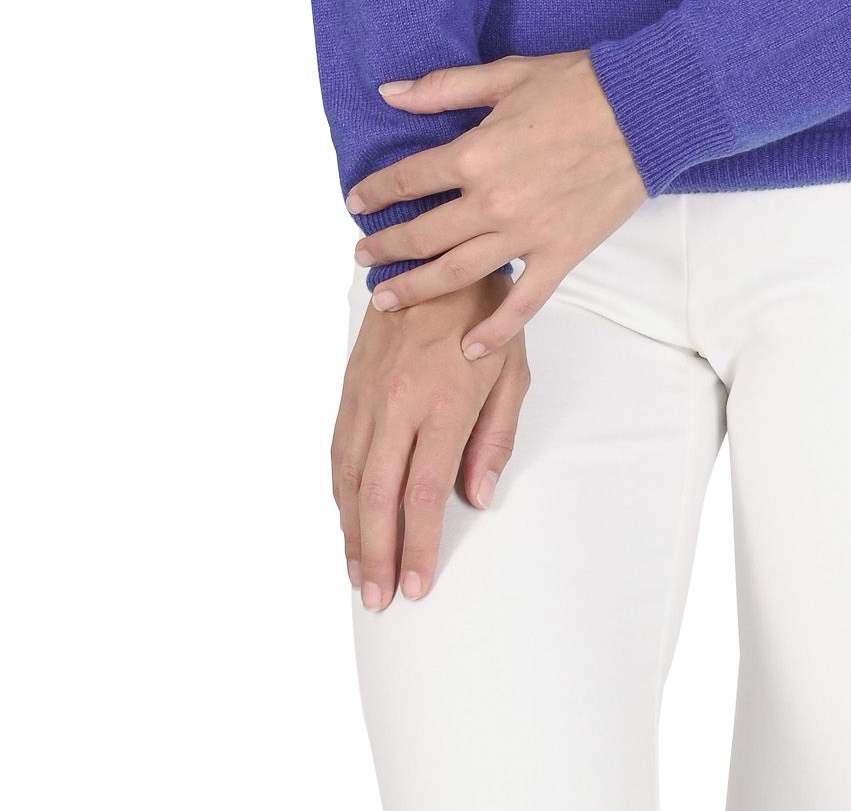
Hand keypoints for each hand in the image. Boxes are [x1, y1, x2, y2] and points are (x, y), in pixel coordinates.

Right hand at [333, 269, 529, 609]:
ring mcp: (368, 393)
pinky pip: (338, 447)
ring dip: (351, 531)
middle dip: (376, 554)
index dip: (419, 545)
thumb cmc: (482, 311)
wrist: (432, 253)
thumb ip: (495, 435)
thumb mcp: (512, 368)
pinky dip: (338, 490)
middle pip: (378, 494)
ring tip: (357, 574)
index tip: (417, 584)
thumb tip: (476, 495)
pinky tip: (344, 518)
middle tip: (378, 598)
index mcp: (444, 400)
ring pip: (349, 476)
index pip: (424, 491)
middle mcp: (398, 401)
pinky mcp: (350, 384)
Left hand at [346, 49, 647, 359]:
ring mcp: (526, 234)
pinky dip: (495, 330)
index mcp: (474, 153)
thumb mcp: (506, 74)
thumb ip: (443, 88)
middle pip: (422, 234)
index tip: (357, 202)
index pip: (408, 179)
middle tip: (362, 257)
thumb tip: (390, 92)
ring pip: (457, 274)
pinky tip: (469, 347)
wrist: (644, 110)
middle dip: (385, 248)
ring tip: (386, 300)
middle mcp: (492, 201)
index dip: (376, 192)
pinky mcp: (560, 254)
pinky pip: (521, 303)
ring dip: (416, 289)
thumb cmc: (578, 85)